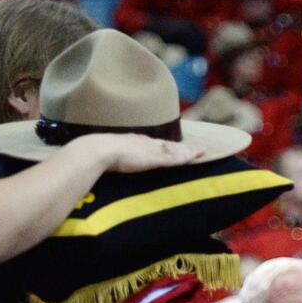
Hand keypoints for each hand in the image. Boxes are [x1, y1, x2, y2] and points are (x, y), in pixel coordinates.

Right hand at [84, 132, 204, 173]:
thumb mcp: (110, 153)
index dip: (169, 146)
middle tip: (198, 148)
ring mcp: (151, 150)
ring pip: (175, 150)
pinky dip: (183, 158)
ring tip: (201, 152)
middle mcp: (147, 142)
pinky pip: (172, 158)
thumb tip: (111, 161)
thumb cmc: (100, 152)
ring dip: (188, 152)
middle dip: (184, 147)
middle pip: (170, 145)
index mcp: (137, 141)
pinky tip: (193, 158)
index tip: (178, 147)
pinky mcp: (153, 158)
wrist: (99, 149)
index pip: (157, 143)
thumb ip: (115, 156)